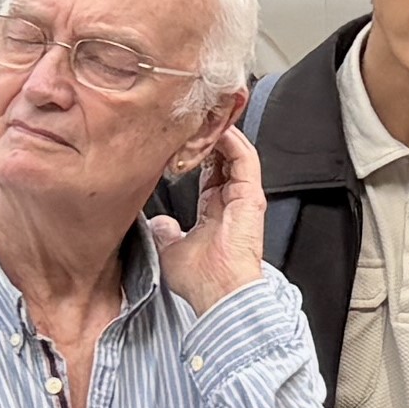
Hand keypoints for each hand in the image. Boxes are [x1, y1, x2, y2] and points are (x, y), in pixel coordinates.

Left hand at [145, 118, 267, 309]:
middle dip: (207, 138)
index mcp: (216, 211)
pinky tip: (215, 129)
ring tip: (202, 116)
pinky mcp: (250, 194)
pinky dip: (232, 141)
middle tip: (190, 120)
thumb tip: (158, 222)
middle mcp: (232, 200)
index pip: (209, 172)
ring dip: (219, 134)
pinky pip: (244, 158)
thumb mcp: (171, 250)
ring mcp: (244, 195)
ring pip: (235, 152)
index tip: (178, 142)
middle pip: (223, 157)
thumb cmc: (201, 279)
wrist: (219, 291)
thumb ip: (165, 232)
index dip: (196, 155)